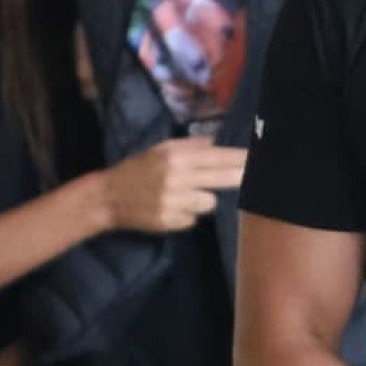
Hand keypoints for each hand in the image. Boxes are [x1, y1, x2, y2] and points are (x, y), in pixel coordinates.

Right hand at [102, 136, 247, 232]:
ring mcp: (174, 202)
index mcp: (175, 158)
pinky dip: (187, 214)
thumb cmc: (137, 169)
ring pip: (209, 202)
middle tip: (254, 176)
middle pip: (221, 179)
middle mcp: (177, 179)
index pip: (216, 157)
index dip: (239, 158)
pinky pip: (192, 218)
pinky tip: (172, 208)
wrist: (109, 197)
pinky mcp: (169, 222)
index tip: (256, 158)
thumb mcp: (160, 150)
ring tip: (185, 195)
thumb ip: (189, 146)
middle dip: (239, 177)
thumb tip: (217, 142)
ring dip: (203, 199)